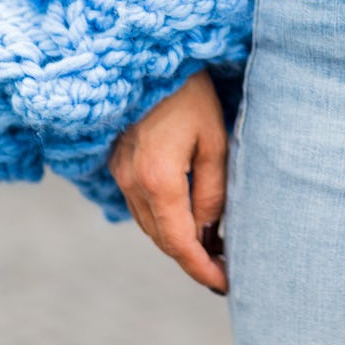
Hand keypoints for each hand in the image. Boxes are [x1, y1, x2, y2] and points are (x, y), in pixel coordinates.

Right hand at [109, 67, 228, 293]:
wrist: (148, 59)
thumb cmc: (191, 95)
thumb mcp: (214, 141)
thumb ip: (212, 191)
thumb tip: (210, 231)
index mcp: (158, 180)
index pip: (179, 242)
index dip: (202, 269)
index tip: (226, 284)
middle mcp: (132, 183)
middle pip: (162, 239)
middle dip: (193, 259)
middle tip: (226, 271)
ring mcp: (120, 174)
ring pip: (151, 225)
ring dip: (178, 241)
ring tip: (214, 251)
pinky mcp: (119, 164)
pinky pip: (143, 206)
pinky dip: (165, 220)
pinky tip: (190, 220)